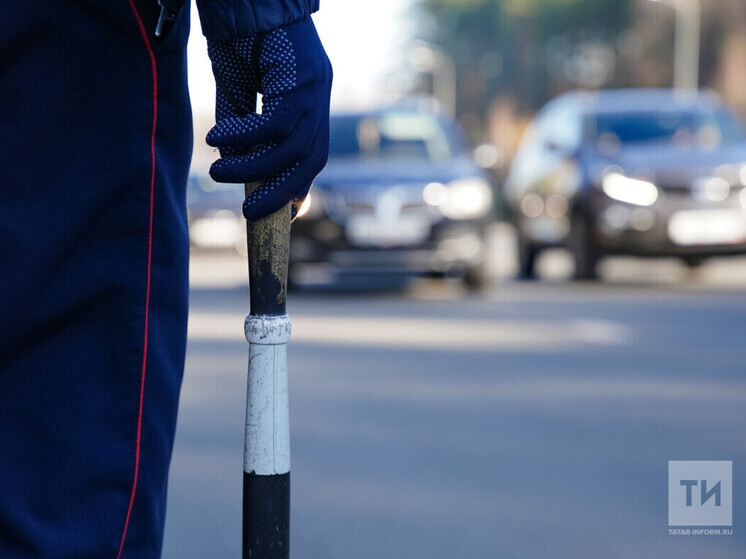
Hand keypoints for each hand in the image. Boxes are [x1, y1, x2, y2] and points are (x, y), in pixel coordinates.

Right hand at [206, 17, 331, 220]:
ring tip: (217, 173)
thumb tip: (234, 167)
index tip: (280, 215)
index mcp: (310, 106)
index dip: (297, 188)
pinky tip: (216, 138)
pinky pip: (276, 123)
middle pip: (310, 161)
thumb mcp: (239, 92)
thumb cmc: (243, 41)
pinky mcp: (302, 78)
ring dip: (253, 167)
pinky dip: (246, 136)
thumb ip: (240, 129)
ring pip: (292, 147)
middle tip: (248, 211)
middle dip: (280, 191)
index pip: (311, 157)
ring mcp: (316, 90)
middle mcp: (320, 101)